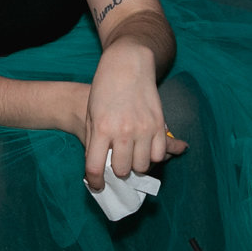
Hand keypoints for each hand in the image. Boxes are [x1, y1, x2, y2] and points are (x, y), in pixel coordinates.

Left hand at [80, 42, 185, 190]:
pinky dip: (153, 156)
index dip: (95, 182)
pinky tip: (146, 149)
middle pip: (121, 170)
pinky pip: (159, 153)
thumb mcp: (92, 114)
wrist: (127, 64)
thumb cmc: (104, 89)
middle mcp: (123, 131)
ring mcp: (143, 128)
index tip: (97, 186)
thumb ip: (94, 141)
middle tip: (117, 164)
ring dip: (136, 165)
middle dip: (117, 171)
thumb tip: (98, 167)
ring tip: (131, 156)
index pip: (95, 167)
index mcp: (101, 128)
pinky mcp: (158, 124)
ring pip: (143, 165)